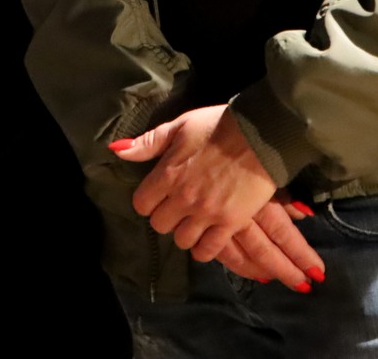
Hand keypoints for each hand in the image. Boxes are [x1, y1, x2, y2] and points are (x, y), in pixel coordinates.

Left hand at [116, 105, 321, 288]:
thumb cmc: (217, 126)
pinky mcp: (229, 223)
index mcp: (167, 174)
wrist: (260, 135)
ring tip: (194, 222)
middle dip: (166, 217)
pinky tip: (207, 238)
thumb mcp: (179, 126)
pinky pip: (208, 250)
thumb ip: (148, 143)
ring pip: (182, 240)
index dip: (148, 201)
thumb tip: (117, 151)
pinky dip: (204, 248)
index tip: (159, 196)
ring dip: (186, 232)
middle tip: (178, 208)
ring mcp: (206, 213)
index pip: (141, 204)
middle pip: (159, 225)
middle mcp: (183, 198)